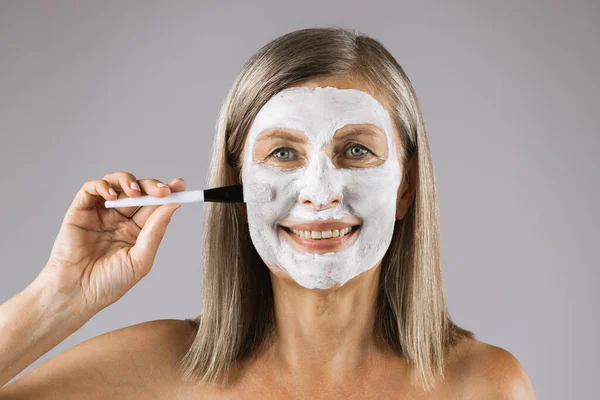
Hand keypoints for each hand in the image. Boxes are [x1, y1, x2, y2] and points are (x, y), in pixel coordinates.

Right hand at [37, 172, 184, 317]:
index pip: (155, 206)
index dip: (168, 193)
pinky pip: (91, 188)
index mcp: (137, 231)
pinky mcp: (80, 210)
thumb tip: (173, 206)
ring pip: (117, 183)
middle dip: (152, 186)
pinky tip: (112, 196)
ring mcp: (101, 213)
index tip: (180, 186)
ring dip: (129, 181)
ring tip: (135, 193)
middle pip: (140, 191)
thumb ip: (155, 232)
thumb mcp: (140, 259)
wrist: (77, 294)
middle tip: (162, 190)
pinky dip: (103, 185)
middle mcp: (120, 219)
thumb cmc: (109, 283)